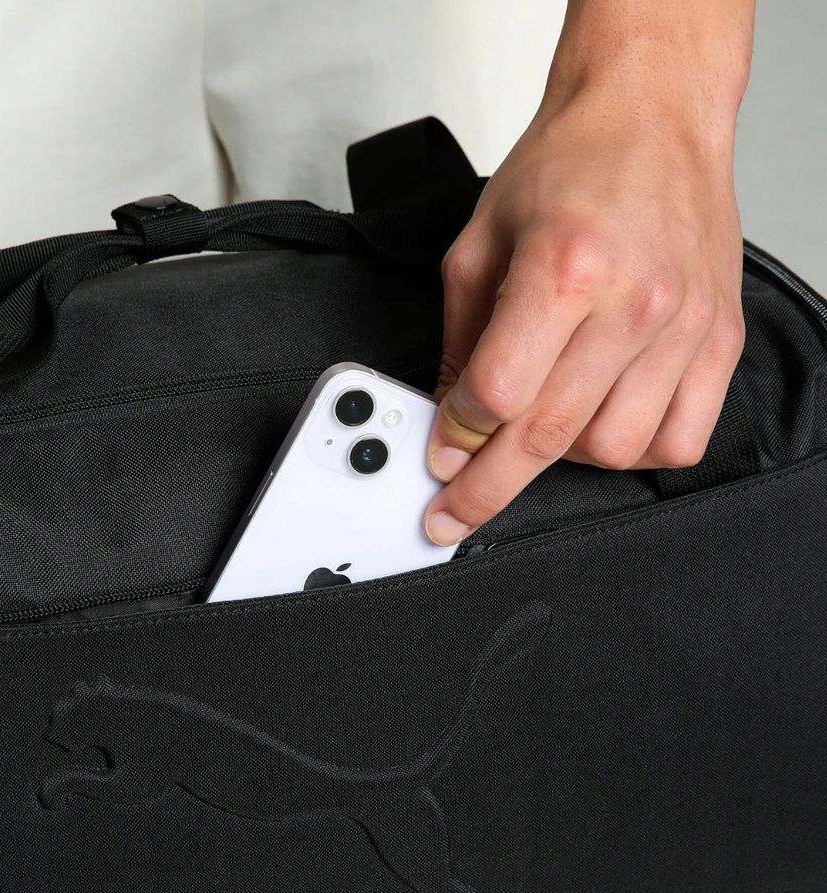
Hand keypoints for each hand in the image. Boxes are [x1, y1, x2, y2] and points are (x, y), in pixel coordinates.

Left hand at [423, 0, 753, 545]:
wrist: (652, 117)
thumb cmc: (569, 166)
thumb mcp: (480, 241)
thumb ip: (460, 337)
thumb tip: (449, 417)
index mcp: (565, 268)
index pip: (498, 394)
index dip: (457, 436)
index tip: (440, 453)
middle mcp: (633, 302)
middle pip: (548, 436)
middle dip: (487, 488)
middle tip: (456, 509)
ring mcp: (683, 327)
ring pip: (615, 450)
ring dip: (564, 459)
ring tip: (541, 428)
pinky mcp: (718, 340)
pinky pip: (681, 439)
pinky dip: (636, 450)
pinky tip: (604, 425)